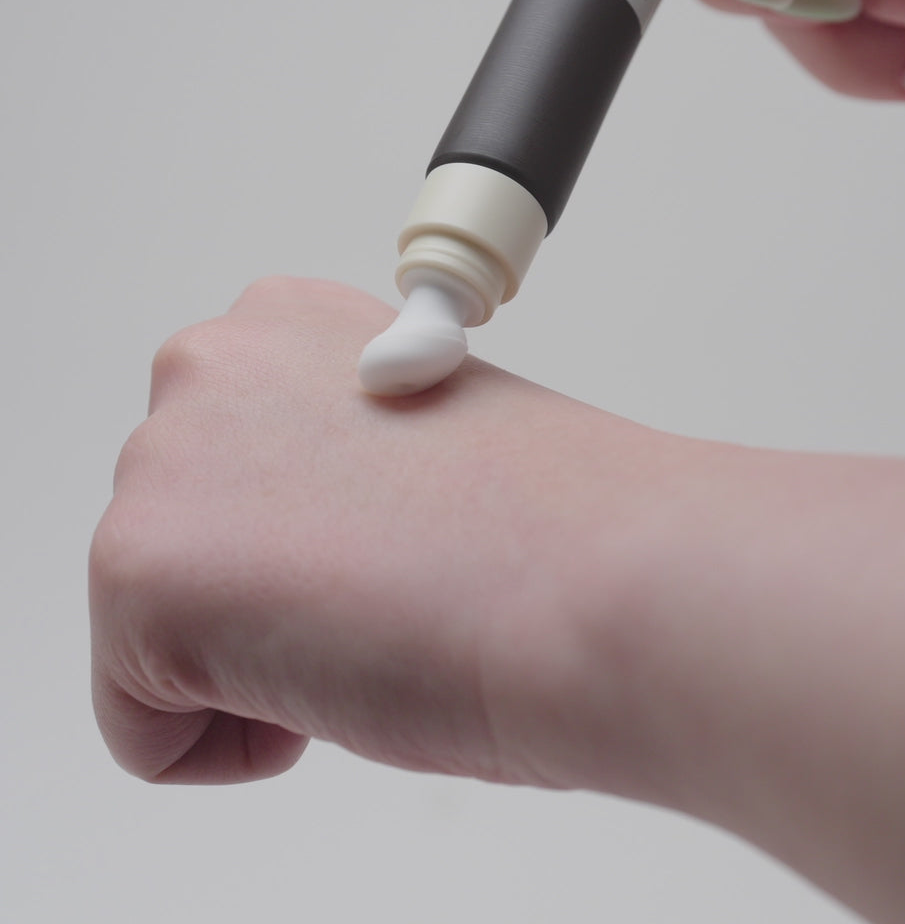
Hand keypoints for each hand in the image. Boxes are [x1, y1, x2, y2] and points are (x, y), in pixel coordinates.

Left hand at [88, 277, 662, 790]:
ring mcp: (161, 463)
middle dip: (270, 584)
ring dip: (256, 654)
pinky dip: (234, 741)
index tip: (388, 543)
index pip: (233, 465)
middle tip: (386, 588)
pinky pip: (146, 723)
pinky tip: (340, 680)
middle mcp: (209, 368)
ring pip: (163, 623)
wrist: (606, 576)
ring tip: (372, 625)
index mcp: (291, 324)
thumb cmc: (562, 521)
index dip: (312, 530)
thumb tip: (308, 542)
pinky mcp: (136, 571)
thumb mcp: (426, 444)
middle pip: (188, 536)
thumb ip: (336, 463)